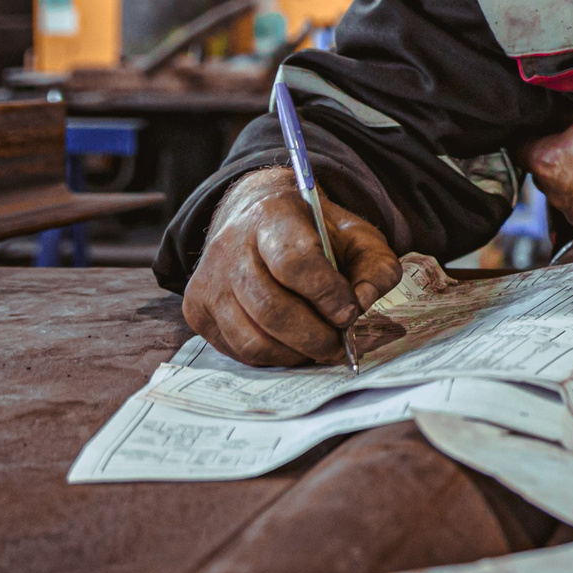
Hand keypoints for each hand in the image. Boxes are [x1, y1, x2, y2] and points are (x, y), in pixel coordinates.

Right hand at [183, 167, 400, 366]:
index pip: (293, 262)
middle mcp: (230, 245)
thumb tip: (362, 304)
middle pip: (270, 308)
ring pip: (251, 338)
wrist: (259, 217)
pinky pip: (236, 349)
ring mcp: (208, 279)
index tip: (351, 312)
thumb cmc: (314, 231)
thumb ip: (376, 267)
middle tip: (340, 344)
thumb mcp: (357, 236)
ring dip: (294, 353)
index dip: (326, 294)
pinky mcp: (196, 308)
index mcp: (272, 215)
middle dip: (314, 336)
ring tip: (320, 348)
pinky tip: (292, 345)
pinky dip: (271, 357)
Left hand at [523, 114, 572, 254]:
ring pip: (563, 188)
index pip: (517, 143)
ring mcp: (572, 213)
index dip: (528, 131)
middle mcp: (552, 192)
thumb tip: (551, 105)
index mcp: (546, 160)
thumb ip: (564, 113)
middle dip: (554, 153)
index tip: (540, 124)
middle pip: (541, 166)